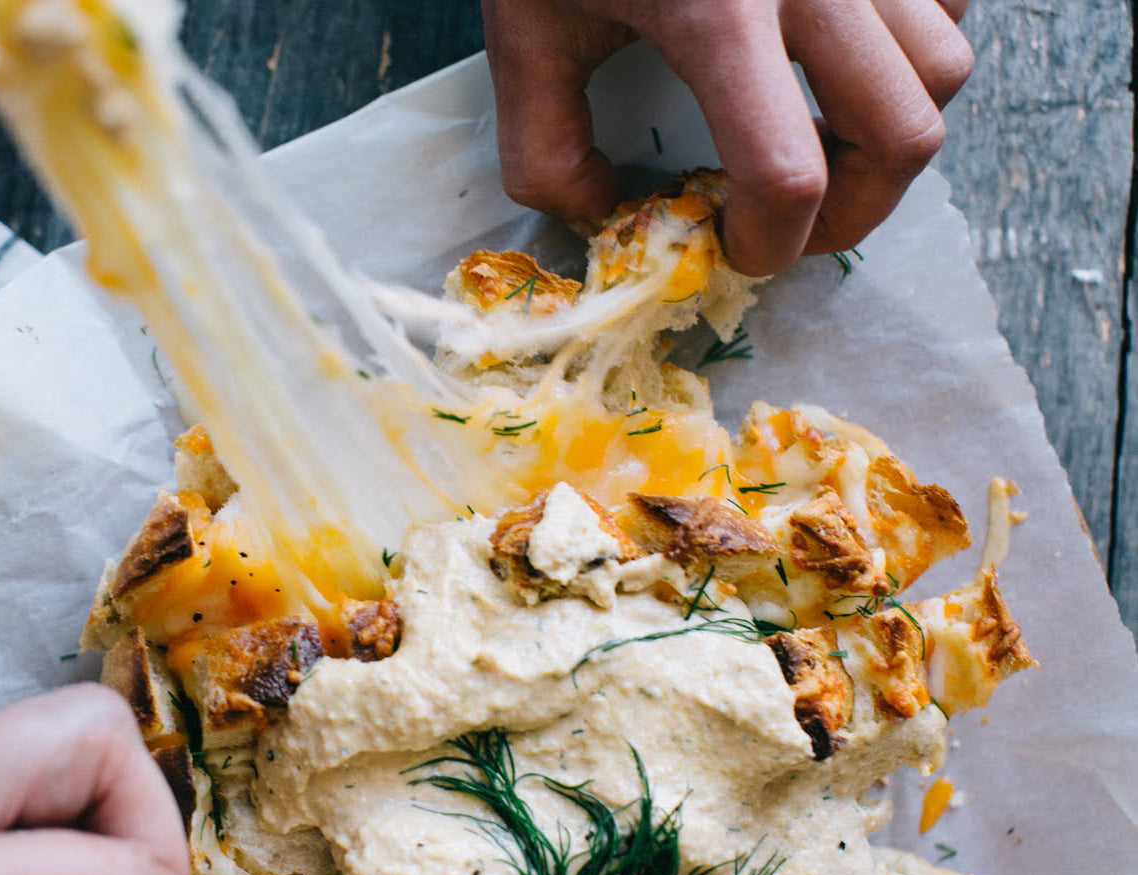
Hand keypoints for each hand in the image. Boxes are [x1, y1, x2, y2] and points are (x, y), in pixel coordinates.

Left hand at [480, 0, 973, 274]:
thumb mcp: (525, 35)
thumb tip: (603, 219)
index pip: (788, 176)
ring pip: (942, 69)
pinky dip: (912, 51)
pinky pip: (949, 2)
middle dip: (854, 212)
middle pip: (904, 134)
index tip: (736, 250)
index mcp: (718, 15)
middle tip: (795, 228)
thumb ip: (545, 150)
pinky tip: (843, 60)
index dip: (770, 245)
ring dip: (888, 131)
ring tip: (819, 141)